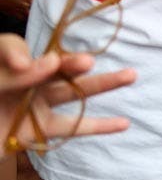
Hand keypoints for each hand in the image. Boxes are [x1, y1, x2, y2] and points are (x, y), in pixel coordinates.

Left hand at [0, 35, 134, 153]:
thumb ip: (12, 76)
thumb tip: (52, 61)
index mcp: (4, 67)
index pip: (14, 49)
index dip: (19, 52)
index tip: (21, 65)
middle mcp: (22, 82)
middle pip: (53, 67)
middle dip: (73, 64)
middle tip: (87, 63)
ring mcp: (33, 106)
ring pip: (71, 93)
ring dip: (103, 84)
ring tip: (131, 75)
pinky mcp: (39, 131)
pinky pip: (72, 127)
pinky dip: (99, 126)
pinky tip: (123, 123)